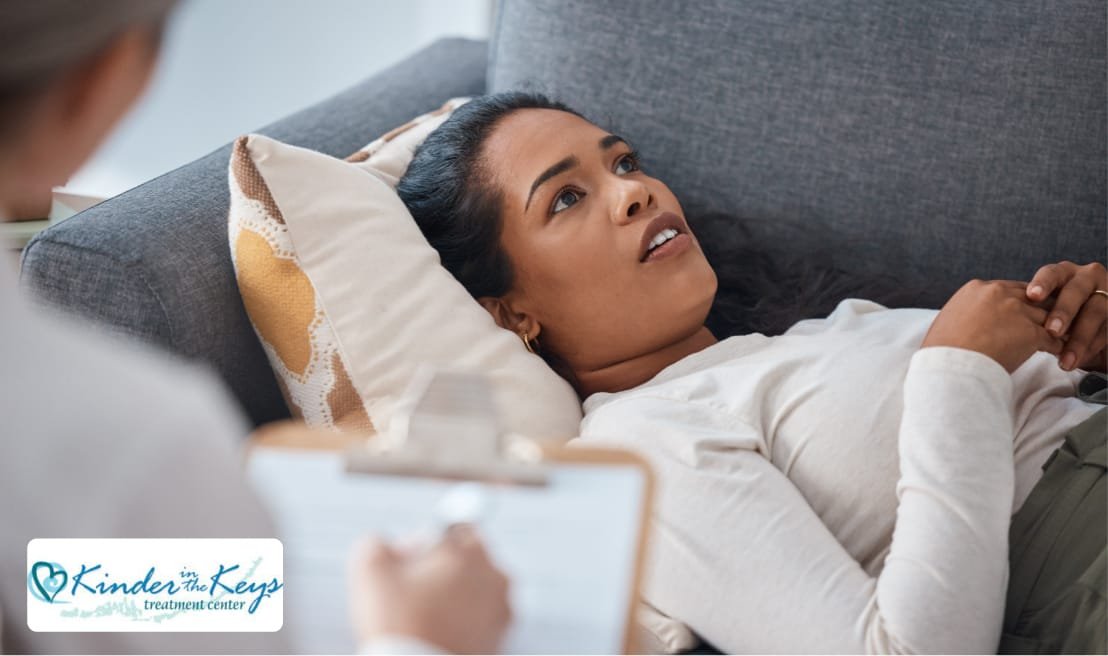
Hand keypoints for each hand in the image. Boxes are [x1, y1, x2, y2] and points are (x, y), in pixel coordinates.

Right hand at [347, 525, 511, 653]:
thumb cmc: (400, 624)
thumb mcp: (370, 569)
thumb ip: (378, 542)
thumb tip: (386, 545)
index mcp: (471, 551)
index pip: (452, 529)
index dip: (424, 543)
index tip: (407, 564)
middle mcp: (495, 576)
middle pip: (468, 560)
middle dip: (442, 570)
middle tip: (412, 592)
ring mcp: (502, 610)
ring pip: (475, 590)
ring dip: (453, 597)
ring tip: (424, 618)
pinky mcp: (500, 640)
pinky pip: (480, 620)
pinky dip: (462, 623)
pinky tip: (436, 634)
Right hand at [922, 279, 1063, 372]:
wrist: (947, 368)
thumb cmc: (941, 352)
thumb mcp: (948, 320)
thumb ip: (967, 312)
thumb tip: (971, 320)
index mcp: (976, 289)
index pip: (1009, 289)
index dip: (1018, 303)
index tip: (1022, 315)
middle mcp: (998, 293)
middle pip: (1032, 298)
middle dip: (1039, 311)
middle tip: (1047, 325)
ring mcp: (1016, 311)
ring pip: (1046, 316)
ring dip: (1053, 329)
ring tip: (1058, 341)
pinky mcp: (1030, 332)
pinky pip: (1053, 338)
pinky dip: (1057, 346)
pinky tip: (1057, 354)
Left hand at [1025, 261, 1106, 370]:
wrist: (1089, 332)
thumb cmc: (1055, 319)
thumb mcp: (1042, 311)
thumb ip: (1028, 310)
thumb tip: (993, 319)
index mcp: (1063, 274)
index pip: (1051, 273)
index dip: (1042, 283)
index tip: (1031, 296)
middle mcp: (1086, 278)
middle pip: (1075, 291)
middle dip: (1063, 312)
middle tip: (1051, 331)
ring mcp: (1106, 295)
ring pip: (1094, 313)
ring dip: (1078, 339)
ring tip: (1064, 361)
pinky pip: (1107, 331)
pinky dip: (1091, 348)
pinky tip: (1078, 361)